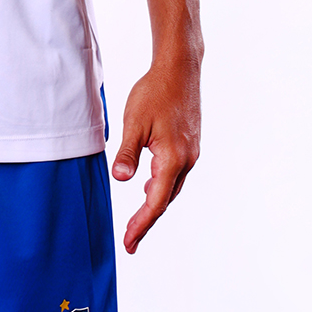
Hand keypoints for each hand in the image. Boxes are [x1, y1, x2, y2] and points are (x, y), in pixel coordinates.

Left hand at [110, 59, 200, 253]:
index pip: (156, 202)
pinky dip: (162, 184)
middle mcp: (187, 160)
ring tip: (138, 218)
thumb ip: (127, 152)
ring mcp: (191, 152)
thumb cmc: (155, 92)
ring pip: (172, 186)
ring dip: (155, 202)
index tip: (130, 242)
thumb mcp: (134, 122)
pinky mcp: (189, 143)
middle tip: (131, 238)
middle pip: (166, 199)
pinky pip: (175, 173)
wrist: (179, 69)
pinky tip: (150, 184)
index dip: (142, 224)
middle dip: (148, 219)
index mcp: (173, 159)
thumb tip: (121, 180)